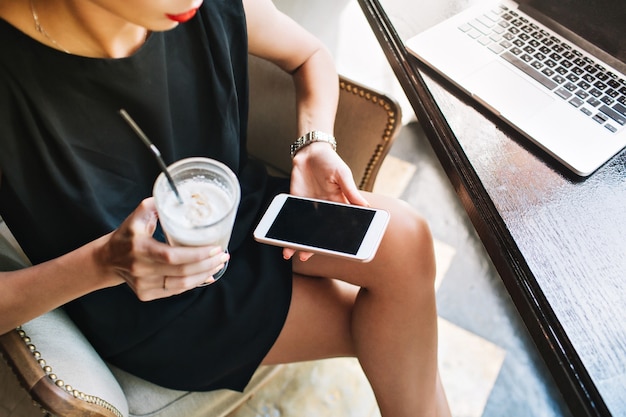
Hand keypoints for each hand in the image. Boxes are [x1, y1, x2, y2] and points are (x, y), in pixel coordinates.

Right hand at [95, 198, 228, 300]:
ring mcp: (143, 284)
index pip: (172, 255)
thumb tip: (181, 196)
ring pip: (181, 284)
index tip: (215, 248)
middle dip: (207, 264)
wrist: (108, 259)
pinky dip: (193, 283)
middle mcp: (141, 269)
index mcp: (140, 248)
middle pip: (181, 271)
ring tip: (218, 264)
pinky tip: (205, 275)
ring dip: (204, 274)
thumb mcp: (138, 216)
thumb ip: (158, 204)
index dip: (197, 254)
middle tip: (223, 255)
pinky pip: (175, 291)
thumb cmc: (127, 234)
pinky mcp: (146, 294)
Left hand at [285, 142, 369, 260]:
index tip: (334, 250)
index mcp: (338, 204)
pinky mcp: (295, 201)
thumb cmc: (330, 161)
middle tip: (305, 255)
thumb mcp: (342, 174)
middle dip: (312, 245)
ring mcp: (309, 206)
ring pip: (304, 228)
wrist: (311, 150)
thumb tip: (365, 206)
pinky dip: (286, 228)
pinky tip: (282, 238)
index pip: (338, 225)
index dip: (336, 238)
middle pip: (318, 231)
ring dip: (297, 240)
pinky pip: (291, 217)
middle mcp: (324, 208)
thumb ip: (350, 190)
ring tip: (290, 253)